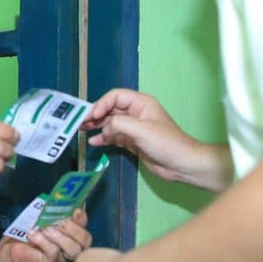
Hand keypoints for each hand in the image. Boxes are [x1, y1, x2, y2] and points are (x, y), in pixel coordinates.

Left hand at [5, 209, 90, 261]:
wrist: (13, 243)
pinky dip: (43, 241)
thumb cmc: (31, 227)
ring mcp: (61, 257)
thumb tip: (65, 198)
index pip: (86, 227)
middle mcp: (71, 246)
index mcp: (73, 233)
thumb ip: (57, 209)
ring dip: (59, 237)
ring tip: (45, 229)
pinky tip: (33, 234)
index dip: (83, 220)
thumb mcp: (45, 215)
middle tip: (61, 223)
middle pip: (85, 242)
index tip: (75, 211)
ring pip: (73, 250)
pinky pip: (53, 253)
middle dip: (75, 230)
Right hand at [81, 89, 204, 183]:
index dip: (101, 104)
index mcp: (141, 104)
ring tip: (82, 131)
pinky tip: (94, 142)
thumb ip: (119, 124)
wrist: (181, 164)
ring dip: (97, 126)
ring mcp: (134, 128)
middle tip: (80, 123)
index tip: (91, 116)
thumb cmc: (165, 143)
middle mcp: (136, 113)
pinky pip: (114, 136)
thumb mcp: (141, 130)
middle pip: (111, 109)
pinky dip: (104, 138)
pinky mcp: (133, 142)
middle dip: (96, 115)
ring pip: (111, 123)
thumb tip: (104, 128)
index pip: (115, 97)